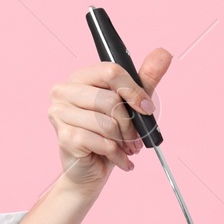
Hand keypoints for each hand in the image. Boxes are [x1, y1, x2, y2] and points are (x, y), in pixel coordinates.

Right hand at [46, 49, 171, 193]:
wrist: (89, 170)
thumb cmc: (107, 136)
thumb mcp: (130, 105)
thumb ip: (145, 80)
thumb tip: (164, 53)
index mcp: (80, 77)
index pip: (111, 71)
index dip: (134, 91)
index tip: (146, 108)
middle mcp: (63, 91)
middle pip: (111, 100)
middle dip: (129, 124)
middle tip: (134, 137)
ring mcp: (59, 113)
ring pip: (107, 123)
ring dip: (123, 141)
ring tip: (124, 148)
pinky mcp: (64, 137)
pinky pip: (103, 142)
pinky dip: (117, 154)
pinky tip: (117, 158)